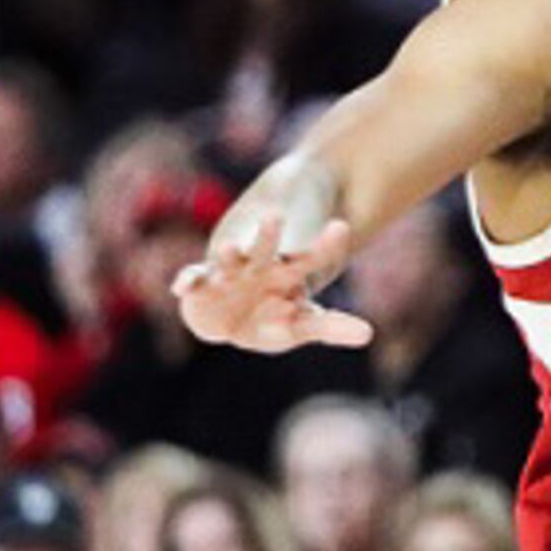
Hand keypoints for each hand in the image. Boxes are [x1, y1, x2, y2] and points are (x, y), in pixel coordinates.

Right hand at [174, 211, 373, 354]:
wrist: (239, 292)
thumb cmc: (277, 308)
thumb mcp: (304, 319)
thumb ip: (331, 326)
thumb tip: (368, 335)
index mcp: (289, 268)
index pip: (311, 256)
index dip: (325, 247)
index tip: (343, 227)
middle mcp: (261, 266)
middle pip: (268, 248)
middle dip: (268, 237)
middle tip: (275, 215)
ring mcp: (232, 271)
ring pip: (232, 258)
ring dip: (231, 254)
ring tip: (230, 248)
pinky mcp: (206, 281)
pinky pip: (195, 279)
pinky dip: (189, 281)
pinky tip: (182, 287)